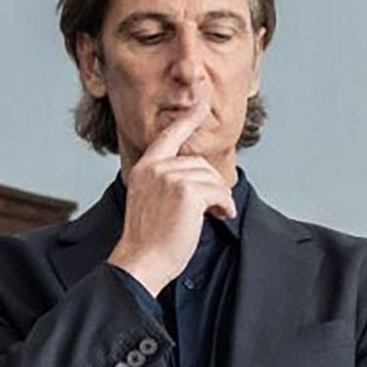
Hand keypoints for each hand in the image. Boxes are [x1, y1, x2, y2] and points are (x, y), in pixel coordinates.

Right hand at [108, 107, 236, 295]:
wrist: (141, 262)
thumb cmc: (148, 239)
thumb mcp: (151, 200)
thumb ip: (167, 181)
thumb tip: (201, 174)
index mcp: (145, 168)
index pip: (169, 136)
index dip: (187, 120)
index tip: (200, 104)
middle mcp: (156, 168)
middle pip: (199, 163)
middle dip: (211, 184)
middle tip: (212, 207)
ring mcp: (170, 178)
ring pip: (212, 177)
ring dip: (219, 197)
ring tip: (214, 214)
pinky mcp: (187, 192)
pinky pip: (219, 191)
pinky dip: (225, 205)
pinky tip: (220, 216)